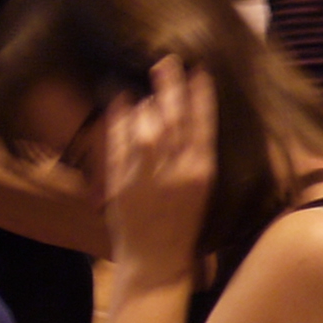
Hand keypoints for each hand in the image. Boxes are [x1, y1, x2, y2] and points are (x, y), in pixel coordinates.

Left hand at [100, 59, 215, 280]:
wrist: (157, 262)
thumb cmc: (182, 226)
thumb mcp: (198, 190)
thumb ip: (193, 158)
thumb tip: (186, 121)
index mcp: (202, 173)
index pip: (204, 125)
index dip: (201, 96)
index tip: (199, 70)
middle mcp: (177, 172)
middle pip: (175, 120)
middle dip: (172, 87)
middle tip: (167, 61)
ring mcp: (148, 178)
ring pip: (148, 130)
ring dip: (146, 103)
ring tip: (145, 83)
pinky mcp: (122, 185)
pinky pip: (119, 146)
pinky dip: (119, 121)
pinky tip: (120, 102)